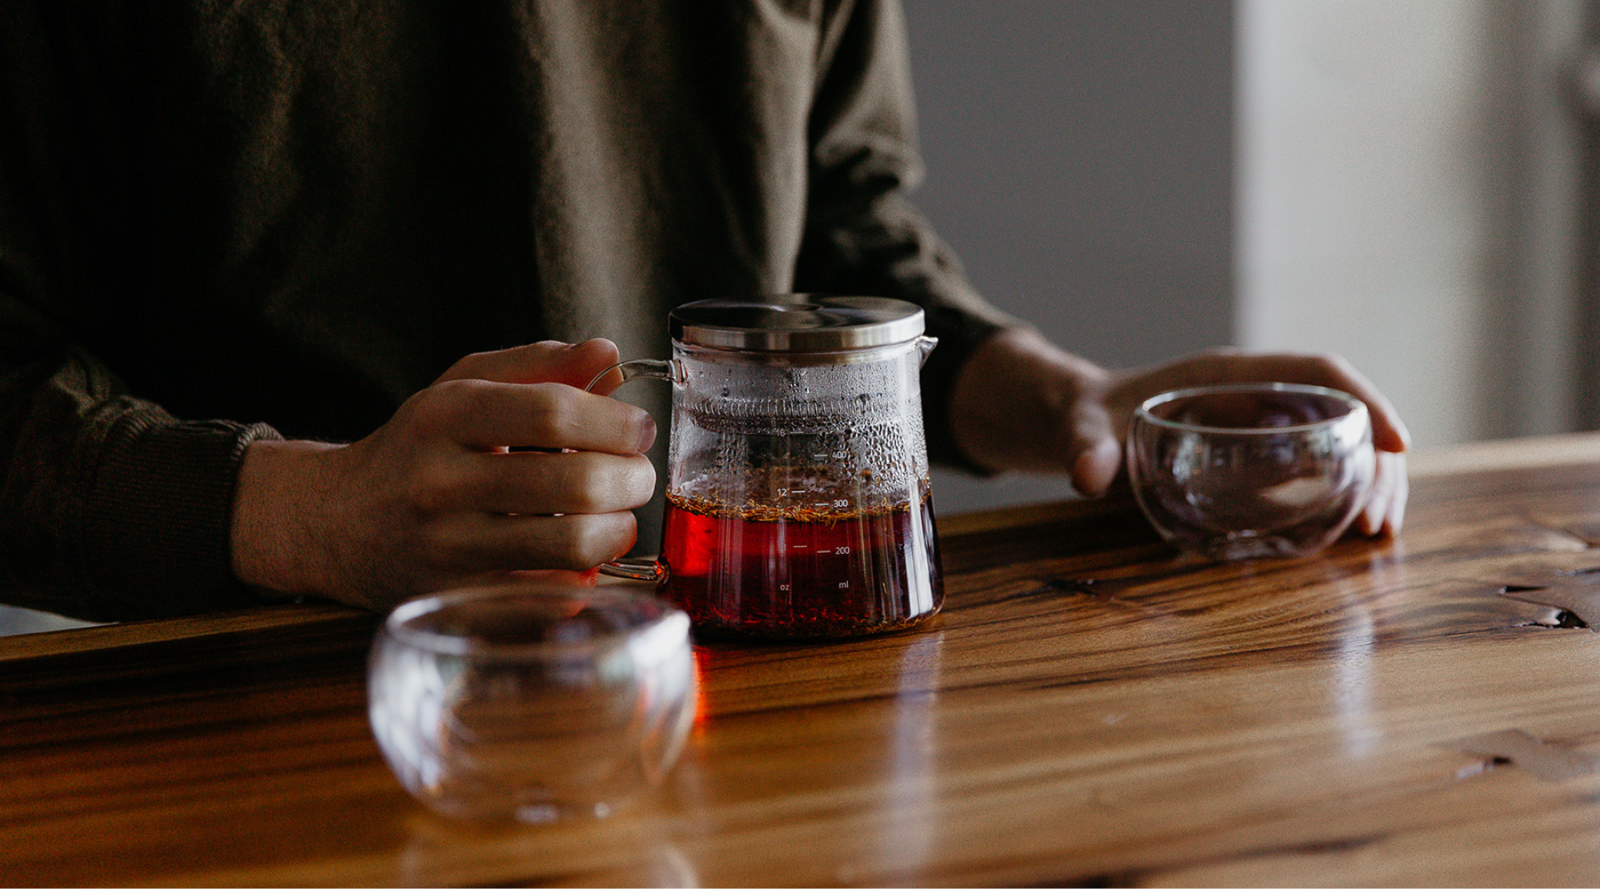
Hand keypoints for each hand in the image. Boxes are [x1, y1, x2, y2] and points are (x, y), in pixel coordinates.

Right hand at [230, 339, 657, 611]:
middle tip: (637, 476)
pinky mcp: (460, 598)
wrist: (337, 523)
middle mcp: (441, 481)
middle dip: (631, 479)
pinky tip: (578, 556)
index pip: (553, 413)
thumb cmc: (418, 448)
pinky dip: (584, 576)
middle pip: (575, 483)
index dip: (615, 422)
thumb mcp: (464, 386)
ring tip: (617, 517)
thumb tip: (609, 354)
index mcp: (445, 416)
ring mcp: (448, 547)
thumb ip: (539, 365)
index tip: (638, 429)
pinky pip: (551, 593)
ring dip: (618, 530)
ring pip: (571, 545)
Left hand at [948, 328, 1409, 535]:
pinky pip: (1317, 465)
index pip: (1315, 371)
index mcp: (1229, 373)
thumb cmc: (1082, 415)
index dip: (1363, 399)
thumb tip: (1089, 476)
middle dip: (1374, 459)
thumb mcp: (1080, 428)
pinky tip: (1353, 533)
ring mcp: (1261, 422)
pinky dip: (1343, 493)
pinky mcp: (1256, 453)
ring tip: (1375, 533)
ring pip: (1338, 440)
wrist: (1071, 419)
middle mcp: (1256, 392)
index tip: (1398, 442)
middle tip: (1376, 522)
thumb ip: (1083, 448)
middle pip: (1340, 412)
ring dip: (1368, 480)